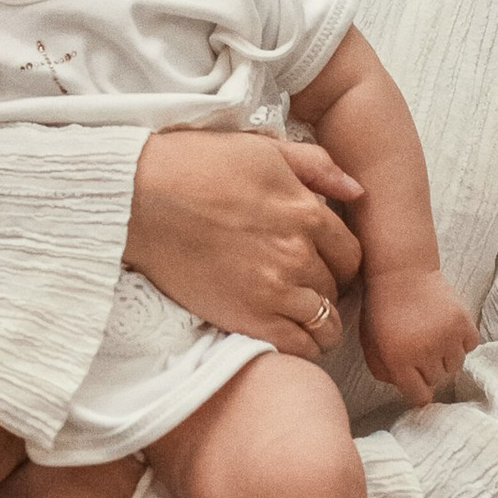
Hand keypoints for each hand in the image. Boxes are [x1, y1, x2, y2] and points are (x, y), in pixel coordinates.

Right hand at [124, 130, 360, 360]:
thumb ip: (316, 166)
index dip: (342, 262)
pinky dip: (304, 347)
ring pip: (324, 322)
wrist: (140, 198)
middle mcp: (298, 253)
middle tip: (312, 291)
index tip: (329, 267)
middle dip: (329, 290)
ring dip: (321, 323)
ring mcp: (275, 289)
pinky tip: (292, 338)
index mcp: (306, 211)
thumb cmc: (196, 165)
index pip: (350, 252)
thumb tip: (357, 189)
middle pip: (337, 288)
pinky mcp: (247, 318)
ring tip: (305, 320)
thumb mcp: (263, 150)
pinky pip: (297, 346)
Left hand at [357, 271, 475, 412]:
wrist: (401, 271)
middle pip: (438, 381)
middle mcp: (425, 352)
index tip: (416, 382)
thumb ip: (384, 371)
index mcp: (399, 359)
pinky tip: (447, 329)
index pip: (420, 397)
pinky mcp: (464, 321)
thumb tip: (404, 389)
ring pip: (456, 366)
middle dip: (428, 370)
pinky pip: (470, 346)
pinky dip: (462, 341)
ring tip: (433, 338)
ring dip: (446, 357)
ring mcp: (447, 337)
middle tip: (420, 351)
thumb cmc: (382, 308)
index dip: (417, 390)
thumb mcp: (371, 343)